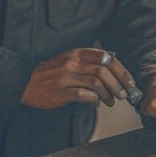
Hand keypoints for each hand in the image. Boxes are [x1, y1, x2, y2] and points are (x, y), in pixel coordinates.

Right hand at [21, 48, 135, 108]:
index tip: (129, 81)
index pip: (105, 57)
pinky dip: (94, 100)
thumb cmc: (51, 73)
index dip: (121, 70)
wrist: (26, 83)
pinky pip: (83, 95)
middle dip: (117, 85)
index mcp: (77, 53)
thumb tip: (113, 65)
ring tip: (110, 102)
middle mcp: (72, 62)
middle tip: (123, 95)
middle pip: (103, 71)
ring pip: (96, 84)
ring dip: (108, 95)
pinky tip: (96, 103)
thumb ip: (88, 60)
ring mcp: (65, 77)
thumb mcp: (69, 59)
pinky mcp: (60, 92)